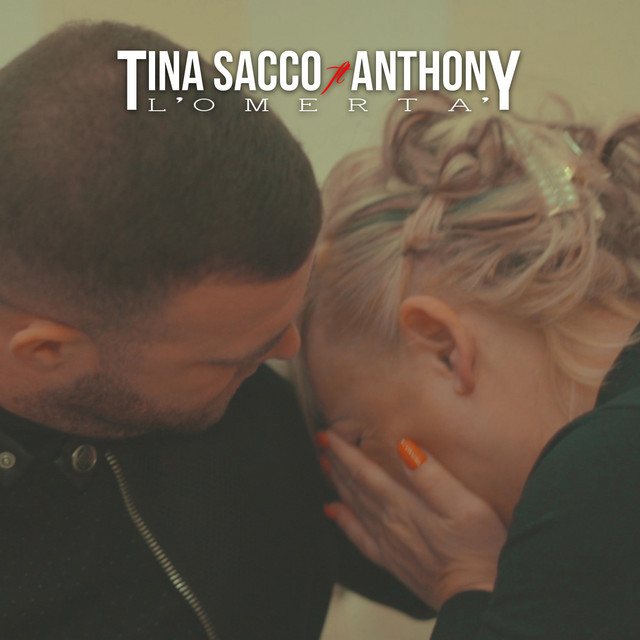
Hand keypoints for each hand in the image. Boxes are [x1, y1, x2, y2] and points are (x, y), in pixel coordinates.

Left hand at [320, 432, 507, 609]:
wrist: (478, 601)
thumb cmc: (479, 551)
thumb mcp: (466, 506)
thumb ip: (432, 477)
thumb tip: (404, 446)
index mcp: (403, 506)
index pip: (366, 473)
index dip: (345, 452)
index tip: (328, 434)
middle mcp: (389, 523)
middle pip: (355, 487)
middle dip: (337, 462)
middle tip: (320, 442)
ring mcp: (388, 543)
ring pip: (354, 506)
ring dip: (338, 484)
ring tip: (325, 465)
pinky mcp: (393, 561)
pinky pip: (359, 537)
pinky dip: (344, 521)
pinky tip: (333, 511)